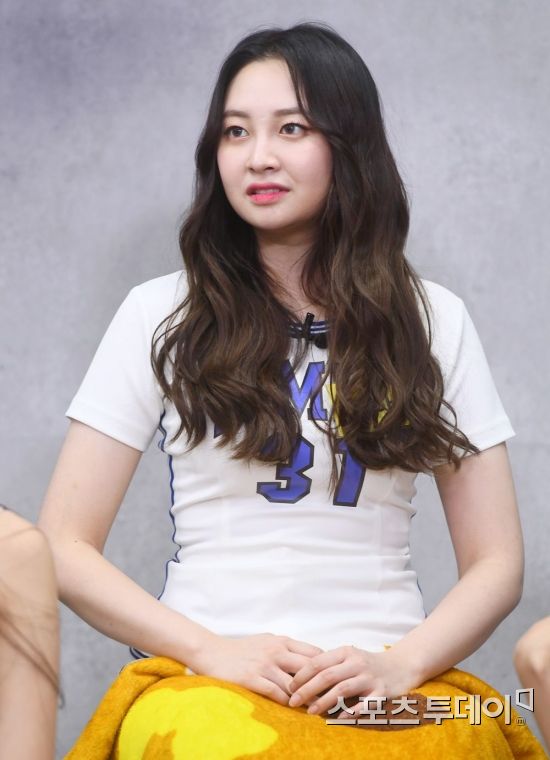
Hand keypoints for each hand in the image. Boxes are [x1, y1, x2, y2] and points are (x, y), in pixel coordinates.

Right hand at [189, 632, 323, 705]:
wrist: (212, 652)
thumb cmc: (242, 649)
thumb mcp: (267, 641)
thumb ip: (287, 649)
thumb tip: (309, 660)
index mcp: (282, 641)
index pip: (314, 653)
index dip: (327, 667)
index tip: (336, 680)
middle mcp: (276, 651)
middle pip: (309, 668)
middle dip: (322, 684)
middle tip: (334, 699)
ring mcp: (264, 665)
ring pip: (294, 684)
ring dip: (306, 698)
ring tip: (317, 709)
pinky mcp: (252, 678)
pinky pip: (275, 693)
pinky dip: (286, 702)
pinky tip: (292, 710)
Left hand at [287, 645, 419, 716]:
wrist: (401, 666)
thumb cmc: (367, 664)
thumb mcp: (349, 657)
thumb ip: (329, 664)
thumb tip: (301, 679)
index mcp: (345, 652)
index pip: (318, 662)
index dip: (302, 675)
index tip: (290, 687)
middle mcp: (356, 662)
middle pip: (327, 675)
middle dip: (307, 690)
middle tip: (293, 702)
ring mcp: (370, 677)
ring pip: (342, 689)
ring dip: (324, 701)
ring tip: (310, 711)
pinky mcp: (382, 692)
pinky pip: (365, 703)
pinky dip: (351, 711)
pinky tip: (338, 718)